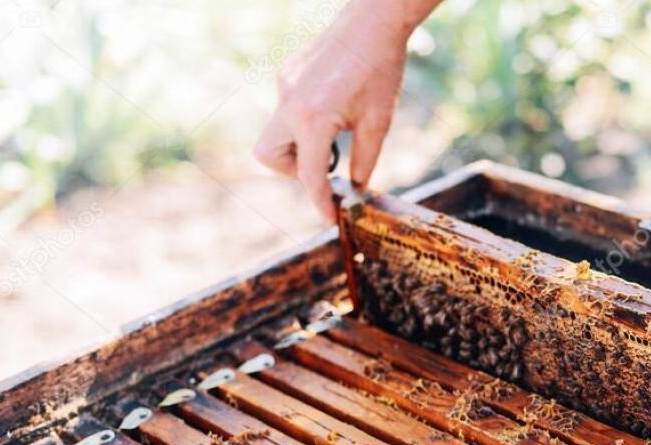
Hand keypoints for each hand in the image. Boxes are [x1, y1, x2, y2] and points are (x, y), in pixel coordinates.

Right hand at [254, 4, 409, 220]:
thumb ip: (364, 162)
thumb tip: (356, 189)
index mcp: (312, 118)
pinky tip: (333, 105)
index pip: (309, 176)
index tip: (331, 217)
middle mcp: (289, 103)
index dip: (321, 202)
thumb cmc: (381, 69)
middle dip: (293, 170)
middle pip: (269, 157)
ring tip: (332, 136)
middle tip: (326, 167)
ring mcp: (283, 86)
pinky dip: (304, 120)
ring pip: (274, 132)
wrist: (374, 21)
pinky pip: (286, 109)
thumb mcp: (378, 123)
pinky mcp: (286, 75)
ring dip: (298, 146)